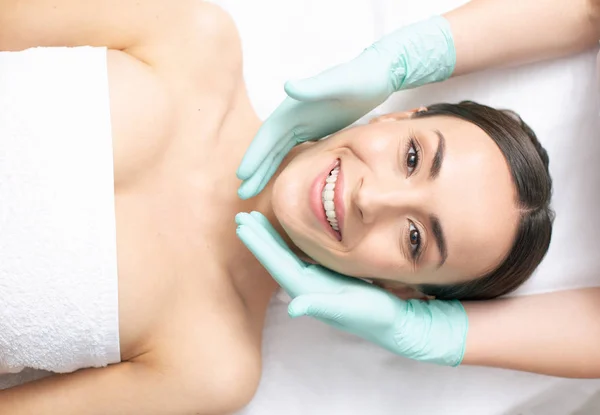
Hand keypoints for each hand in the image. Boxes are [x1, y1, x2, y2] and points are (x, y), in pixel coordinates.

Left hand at [235, 211, 467, 365]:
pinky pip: (301, 257)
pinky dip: (289, 244)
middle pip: (276, 258)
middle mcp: (307, 287)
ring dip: (270, 239)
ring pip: (286, 256)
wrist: (395, 325)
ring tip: (255, 221)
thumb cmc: (376, 316)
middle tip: (240, 216)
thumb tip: (293, 308)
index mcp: (309, 291)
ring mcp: (316, 283)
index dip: (259, 244)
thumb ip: (323, 307)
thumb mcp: (352, 309)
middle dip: (258, 238)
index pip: (277, 263)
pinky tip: (285, 235)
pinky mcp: (327, 279)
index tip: (242, 225)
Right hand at [237, 16, 455, 198]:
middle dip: (254, 169)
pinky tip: (282, 178)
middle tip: (243, 193)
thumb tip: (288, 86)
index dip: (254, 156)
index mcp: (293, 108)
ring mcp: (304, 123)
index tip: (242, 176)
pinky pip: (293, 151)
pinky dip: (283, 165)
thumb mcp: (339, 83)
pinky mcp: (316, 129)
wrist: (377, 73)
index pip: (267, 136)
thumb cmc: (360, 77)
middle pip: (268, 147)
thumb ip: (314, 87)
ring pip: (278, 151)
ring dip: (265, 170)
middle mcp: (293, 116)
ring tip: (253, 190)